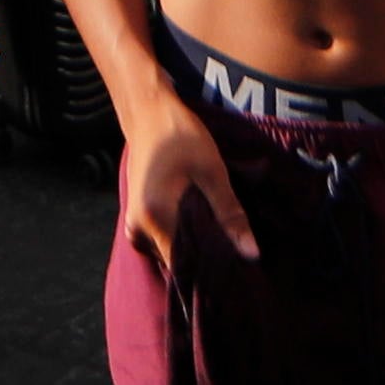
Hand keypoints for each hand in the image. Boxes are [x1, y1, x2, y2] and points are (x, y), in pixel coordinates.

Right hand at [117, 103, 254, 275]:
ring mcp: (134, 225)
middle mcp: (138, 228)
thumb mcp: (212, 172)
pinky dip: (183, 238)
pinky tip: (201, 225)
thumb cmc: (181, 136)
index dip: (213, 270)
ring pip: (171, 253)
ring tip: (220, 235)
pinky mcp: (136, 219)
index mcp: (156, 218)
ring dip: (195, 249)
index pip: (186, 266)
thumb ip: (229, 214)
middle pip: (178, 263)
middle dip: (206, 260)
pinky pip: (162, 242)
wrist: (148, 113)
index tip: (237, 270)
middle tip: (235, 251)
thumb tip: (251, 255)